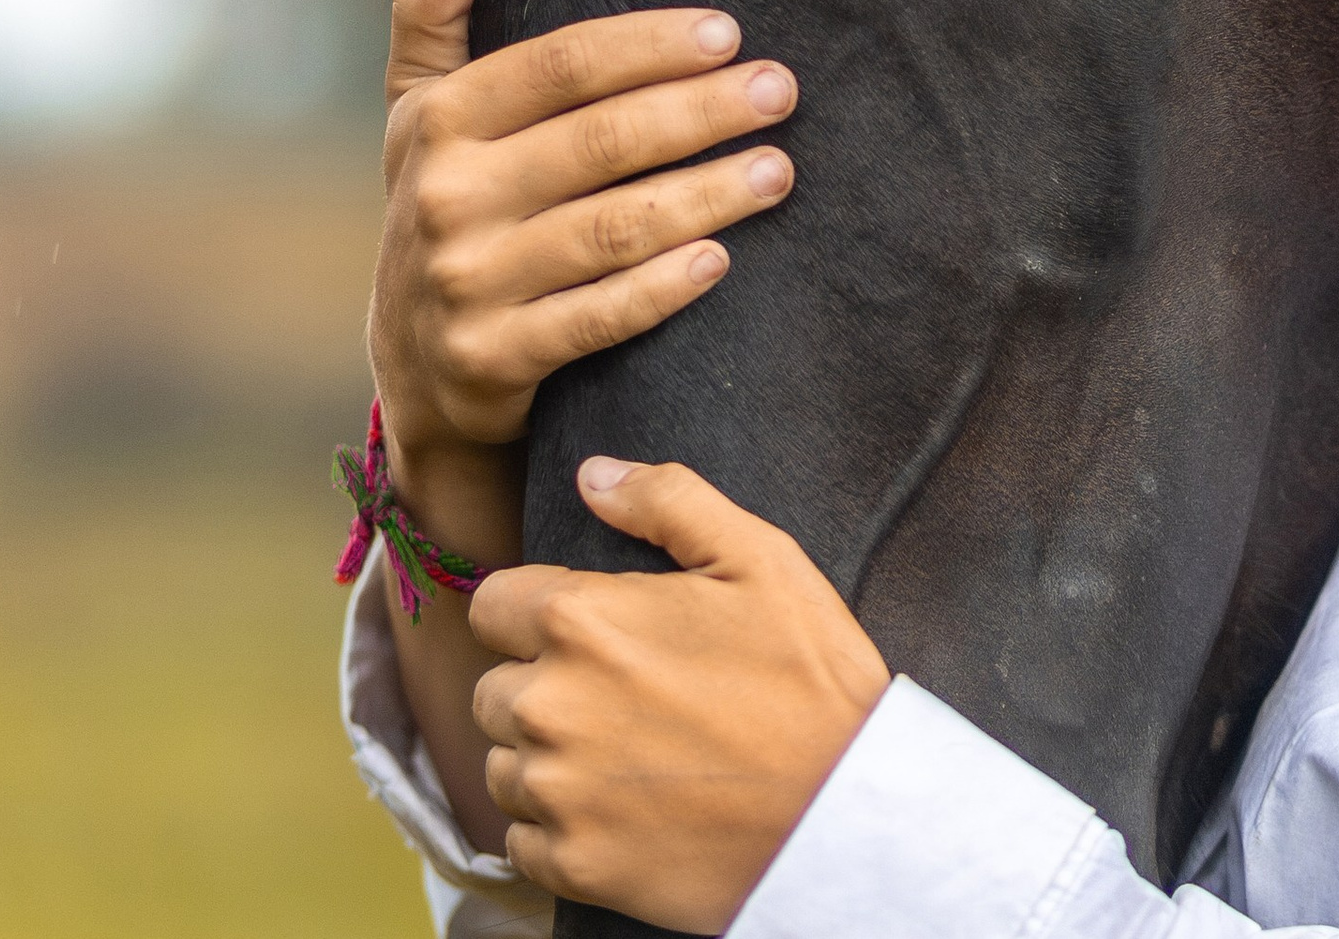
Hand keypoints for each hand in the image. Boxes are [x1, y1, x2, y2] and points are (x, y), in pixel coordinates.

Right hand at [372, 0, 799, 472]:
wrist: (418, 368)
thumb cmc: (449, 211)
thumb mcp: (418, 116)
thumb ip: (433, 21)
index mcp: (441, 121)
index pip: (561, 66)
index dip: (649, 46)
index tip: (730, 34)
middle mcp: (447, 196)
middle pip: (602, 141)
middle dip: (701, 112)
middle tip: (781, 91)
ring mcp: (469, 281)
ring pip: (612, 228)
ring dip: (707, 195)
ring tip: (778, 170)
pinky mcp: (494, 357)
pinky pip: (597, 316)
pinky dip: (662, 288)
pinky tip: (721, 259)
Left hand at [471, 460, 891, 932]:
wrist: (847, 810)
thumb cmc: (810, 679)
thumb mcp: (762, 560)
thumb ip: (670, 501)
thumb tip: (593, 474)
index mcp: (582, 620)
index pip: (491, 604)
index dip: (539, 614)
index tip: (594, 635)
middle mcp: (549, 705)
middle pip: (493, 688)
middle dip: (545, 687)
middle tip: (628, 699)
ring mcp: (556, 791)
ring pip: (504, 765)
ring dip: (547, 760)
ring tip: (632, 756)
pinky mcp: (572, 863)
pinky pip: (522, 840)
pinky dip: (561, 828)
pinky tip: (626, 810)